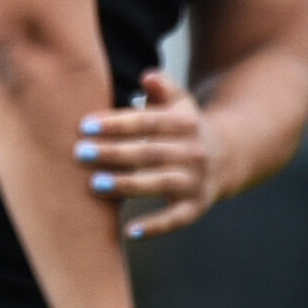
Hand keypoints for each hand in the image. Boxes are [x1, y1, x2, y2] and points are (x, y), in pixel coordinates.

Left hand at [75, 71, 228, 240]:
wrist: (227, 156)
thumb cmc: (183, 127)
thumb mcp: (179, 103)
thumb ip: (163, 88)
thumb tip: (148, 76)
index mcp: (185, 124)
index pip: (148, 121)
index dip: (118, 123)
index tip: (85, 125)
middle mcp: (194, 152)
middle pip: (151, 152)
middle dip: (115, 153)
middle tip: (80, 153)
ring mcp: (197, 181)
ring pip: (162, 183)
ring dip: (129, 185)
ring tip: (95, 184)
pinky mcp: (196, 207)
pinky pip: (176, 219)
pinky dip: (155, 228)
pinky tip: (127, 232)